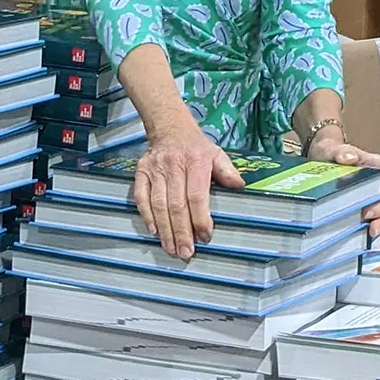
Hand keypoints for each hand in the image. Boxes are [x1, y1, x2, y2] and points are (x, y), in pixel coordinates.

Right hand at [131, 123, 243, 259]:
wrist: (169, 127)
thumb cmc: (196, 147)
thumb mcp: (217, 154)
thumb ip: (228, 171)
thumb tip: (239, 186)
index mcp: (195, 161)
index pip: (196, 196)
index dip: (199, 218)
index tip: (205, 236)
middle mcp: (173, 165)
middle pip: (176, 205)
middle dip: (181, 232)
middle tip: (186, 252)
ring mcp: (155, 169)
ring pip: (158, 204)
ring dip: (165, 230)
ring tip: (171, 248)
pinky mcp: (141, 172)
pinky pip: (141, 197)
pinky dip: (147, 216)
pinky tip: (154, 232)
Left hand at [306, 134, 379, 237]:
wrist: (320, 162)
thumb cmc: (333, 154)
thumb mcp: (335, 149)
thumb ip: (343, 151)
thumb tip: (348, 157)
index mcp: (379, 168)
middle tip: (367, 212)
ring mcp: (373, 200)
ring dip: (379, 222)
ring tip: (368, 228)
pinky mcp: (363, 212)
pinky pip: (373, 223)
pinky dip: (371, 229)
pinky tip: (363, 233)